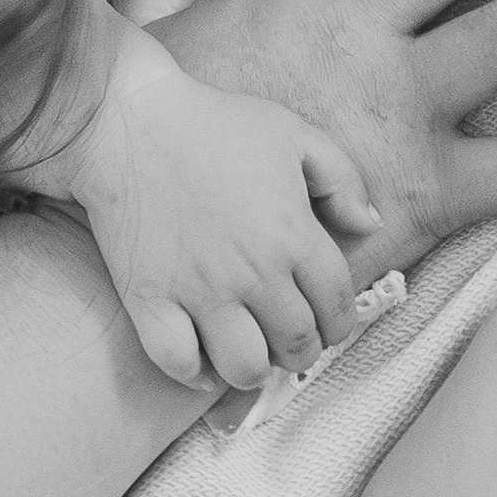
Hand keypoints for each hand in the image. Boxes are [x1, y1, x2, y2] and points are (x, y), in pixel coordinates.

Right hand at [64, 15, 379, 391]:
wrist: (126, 123)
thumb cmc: (212, 124)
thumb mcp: (293, 133)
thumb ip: (343, 180)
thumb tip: (370, 225)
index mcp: (292, 234)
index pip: (337, 305)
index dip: (340, 323)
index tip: (329, 323)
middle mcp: (252, 272)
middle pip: (297, 344)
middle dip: (303, 350)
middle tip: (292, 340)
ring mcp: (199, 290)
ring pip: (245, 367)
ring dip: (256, 370)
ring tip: (251, 355)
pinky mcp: (150, 300)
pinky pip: (179, 363)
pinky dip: (195, 373)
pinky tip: (203, 360)